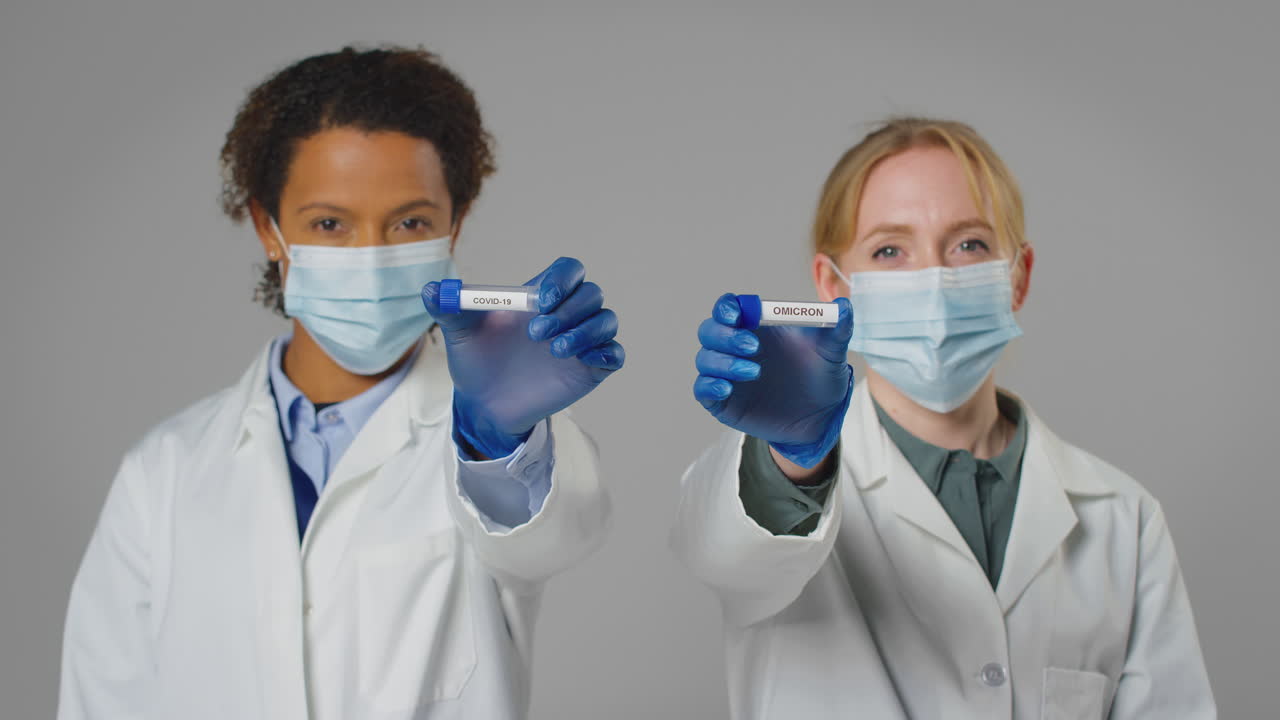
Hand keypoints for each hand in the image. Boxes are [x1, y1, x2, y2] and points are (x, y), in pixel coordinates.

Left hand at [422, 257, 623, 457]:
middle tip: (536, 333)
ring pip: (606, 320)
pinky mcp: (590, 370)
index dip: (561, 280)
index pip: (569, 271)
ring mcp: (582, 342)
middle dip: (569, 309)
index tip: (540, 300)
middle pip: (591, 294)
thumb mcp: (459, 333)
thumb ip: (448, 308)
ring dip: (586, 330)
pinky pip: (614, 355)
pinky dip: (606, 352)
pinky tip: (581, 360)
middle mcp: (567, 314)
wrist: (484, 404)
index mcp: (541, 296)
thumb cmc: (476, 361)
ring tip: (554, 350)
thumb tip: (432, 291)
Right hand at [692, 293, 853, 467]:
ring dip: (723, 362)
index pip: (729, 309)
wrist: (820, 418)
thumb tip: (844, 306)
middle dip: (725, 335)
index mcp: (756, 327)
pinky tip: (727, 388)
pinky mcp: (723, 401)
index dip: (727, 307)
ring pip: (705, 359)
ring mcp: (727, 374)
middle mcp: (736, 348)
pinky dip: (709, 386)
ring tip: (754, 371)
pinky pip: (702, 390)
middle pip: (710, 331)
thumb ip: (837, 328)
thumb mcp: (832, 351)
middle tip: (752, 345)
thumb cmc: (821, 376)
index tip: (737, 313)